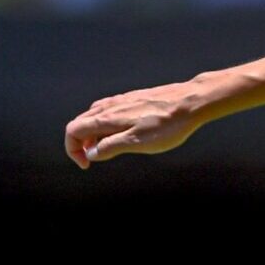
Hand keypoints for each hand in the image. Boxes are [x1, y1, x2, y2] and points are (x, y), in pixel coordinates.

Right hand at [64, 80, 216, 167]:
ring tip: (105, 148)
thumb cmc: (168, 124)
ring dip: (92, 134)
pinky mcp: (132, 99)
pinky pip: (108, 111)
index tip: (86, 164)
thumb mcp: (138, 142)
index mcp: (107, 118)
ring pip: (93, 116)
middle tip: (92, 159)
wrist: (191, 102)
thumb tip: (91, 153)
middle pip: (80, 122)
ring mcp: (121, 101)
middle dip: (79, 143)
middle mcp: (109, 106)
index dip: (73, 150)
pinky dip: (104, 124)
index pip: (73, 130)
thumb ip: (111, 147)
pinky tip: (119, 132)